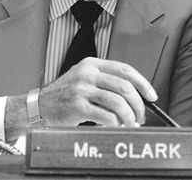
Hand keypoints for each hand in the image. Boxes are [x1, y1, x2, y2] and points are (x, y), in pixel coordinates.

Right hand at [38, 57, 156, 126]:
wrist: (39, 106)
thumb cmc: (64, 95)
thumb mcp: (84, 79)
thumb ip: (105, 81)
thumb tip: (134, 97)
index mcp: (92, 64)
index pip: (125, 70)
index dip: (142, 83)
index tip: (152, 96)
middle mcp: (87, 73)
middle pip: (124, 87)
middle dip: (138, 104)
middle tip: (141, 116)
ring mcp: (82, 89)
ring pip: (118, 102)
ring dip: (129, 117)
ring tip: (130, 124)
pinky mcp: (77, 106)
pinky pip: (106, 116)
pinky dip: (116, 124)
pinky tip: (116, 127)